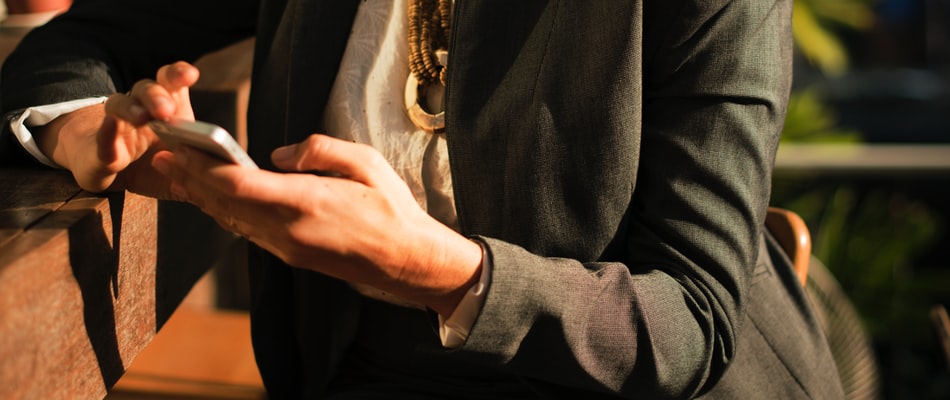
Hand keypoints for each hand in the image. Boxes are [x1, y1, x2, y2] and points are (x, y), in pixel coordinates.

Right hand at [36, 61, 198, 195]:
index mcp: (166, 110)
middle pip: (147, 89)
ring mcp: (117, 125)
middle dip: (158, 95)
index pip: (171, 83)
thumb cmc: (151, 167)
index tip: (190, 74)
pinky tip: (111, 126)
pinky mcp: (100, 148)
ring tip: (142, 117)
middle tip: (167, 110)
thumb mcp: (181, 170)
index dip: (179, 74)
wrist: (109, 175)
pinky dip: (107, 131)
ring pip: (119, 103)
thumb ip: (199, 172)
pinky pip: (102, 136)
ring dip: (132, 107)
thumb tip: (221, 177)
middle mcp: (141, 109)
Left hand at [151, 134, 482, 315]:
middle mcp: (289, 229)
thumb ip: (319, 150)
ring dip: (202, 197)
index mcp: (307, 201)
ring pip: (232, 220)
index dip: (204, 166)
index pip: (240, 184)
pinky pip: (248, 231)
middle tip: (164, 155)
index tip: (180, 148)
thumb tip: (278, 155)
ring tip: (178, 175)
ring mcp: (288, 247)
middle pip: (226, 202)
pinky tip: (214, 200)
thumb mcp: (366, 162)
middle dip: (192, 178)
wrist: (407, 260)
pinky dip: (225, 212)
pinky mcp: (292, 255)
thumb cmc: (392, 208)